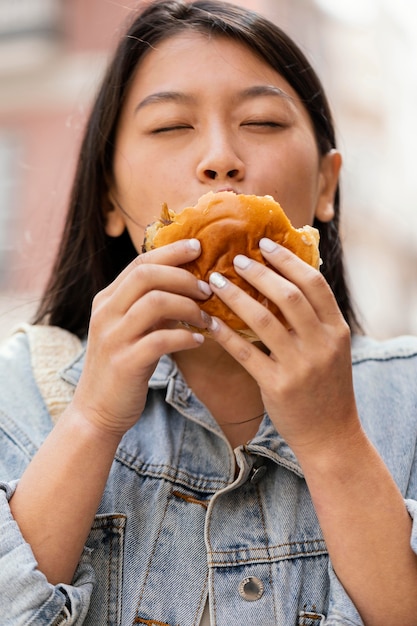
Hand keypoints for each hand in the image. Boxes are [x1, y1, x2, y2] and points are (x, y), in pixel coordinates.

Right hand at [71, 239, 211, 437]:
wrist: (97, 411)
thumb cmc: (123, 367)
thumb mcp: (132, 329)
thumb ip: (151, 306)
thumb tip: (189, 284)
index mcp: (107, 300)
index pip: (140, 262)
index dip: (172, 252)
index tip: (198, 247)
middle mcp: (106, 313)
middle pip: (147, 274)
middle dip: (184, 277)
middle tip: (208, 289)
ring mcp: (113, 337)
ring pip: (155, 302)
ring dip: (189, 306)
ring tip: (207, 318)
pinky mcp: (125, 363)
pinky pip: (161, 340)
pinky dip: (186, 336)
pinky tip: (199, 341)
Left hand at [207, 238, 359, 457]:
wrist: (330, 435)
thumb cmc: (326, 387)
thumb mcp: (331, 349)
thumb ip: (315, 319)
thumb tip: (285, 281)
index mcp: (337, 330)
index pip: (314, 284)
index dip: (288, 261)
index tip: (265, 244)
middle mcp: (322, 344)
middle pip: (289, 296)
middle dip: (260, 273)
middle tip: (236, 259)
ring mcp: (300, 366)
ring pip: (264, 320)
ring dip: (236, 297)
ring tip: (216, 282)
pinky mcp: (278, 386)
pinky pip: (245, 353)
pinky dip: (225, 334)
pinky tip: (209, 321)